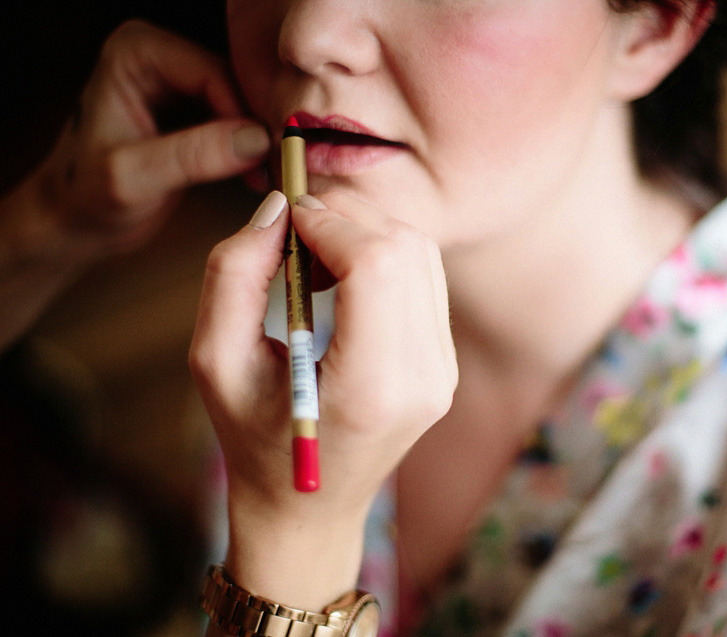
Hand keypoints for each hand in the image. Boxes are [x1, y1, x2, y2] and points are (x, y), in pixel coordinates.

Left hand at [14, 20, 268, 261]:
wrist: (75, 221)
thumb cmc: (86, 196)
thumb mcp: (135, 178)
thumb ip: (192, 156)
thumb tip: (256, 140)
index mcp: (136, 53)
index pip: (213, 71)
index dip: (245, 112)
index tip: (268, 155)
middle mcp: (160, 57)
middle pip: (236, 82)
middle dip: (259, 125)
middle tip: (279, 167)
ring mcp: (179, 81)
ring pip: (245, 101)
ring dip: (262, 139)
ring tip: (270, 175)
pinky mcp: (196, 109)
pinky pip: (241, 119)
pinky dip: (254, 147)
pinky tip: (259, 175)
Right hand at [189, 190, 456, 608]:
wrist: (308, 507)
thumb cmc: (252, 441)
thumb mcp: (215, 362)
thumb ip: (234, 276)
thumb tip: (278, 207)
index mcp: (371, 387)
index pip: (377, 262)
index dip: (330, 220)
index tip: (285, 218)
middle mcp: (424, 377)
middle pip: (404, 248)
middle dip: (346, 218)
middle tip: (293, 235)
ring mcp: (442, 371)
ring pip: (420, 253)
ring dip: (365, 233)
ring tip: (312, 260)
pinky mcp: (444, 363)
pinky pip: (425, 277)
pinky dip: (383, 256)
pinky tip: (340, 279)